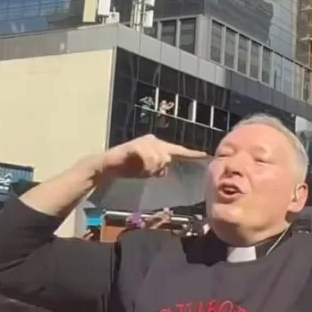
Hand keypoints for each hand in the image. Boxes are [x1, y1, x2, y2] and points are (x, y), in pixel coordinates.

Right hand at [91, 135, 206, 178]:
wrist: (106, 167)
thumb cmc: (127, 168)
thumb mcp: (148, 170)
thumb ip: (160, 169)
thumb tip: (166, 170)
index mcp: (158, 145)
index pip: (179, 150)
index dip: (192, 154)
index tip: (205, 156)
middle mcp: (153, 140)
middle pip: (168, 156)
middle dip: (160, 167)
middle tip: (147, 171)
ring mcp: (144, 142)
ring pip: (160, 158)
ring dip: (151, 168)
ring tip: (140, 169)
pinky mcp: (134, 146)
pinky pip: (149, 158)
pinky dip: (145, 166)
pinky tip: (138, 168)